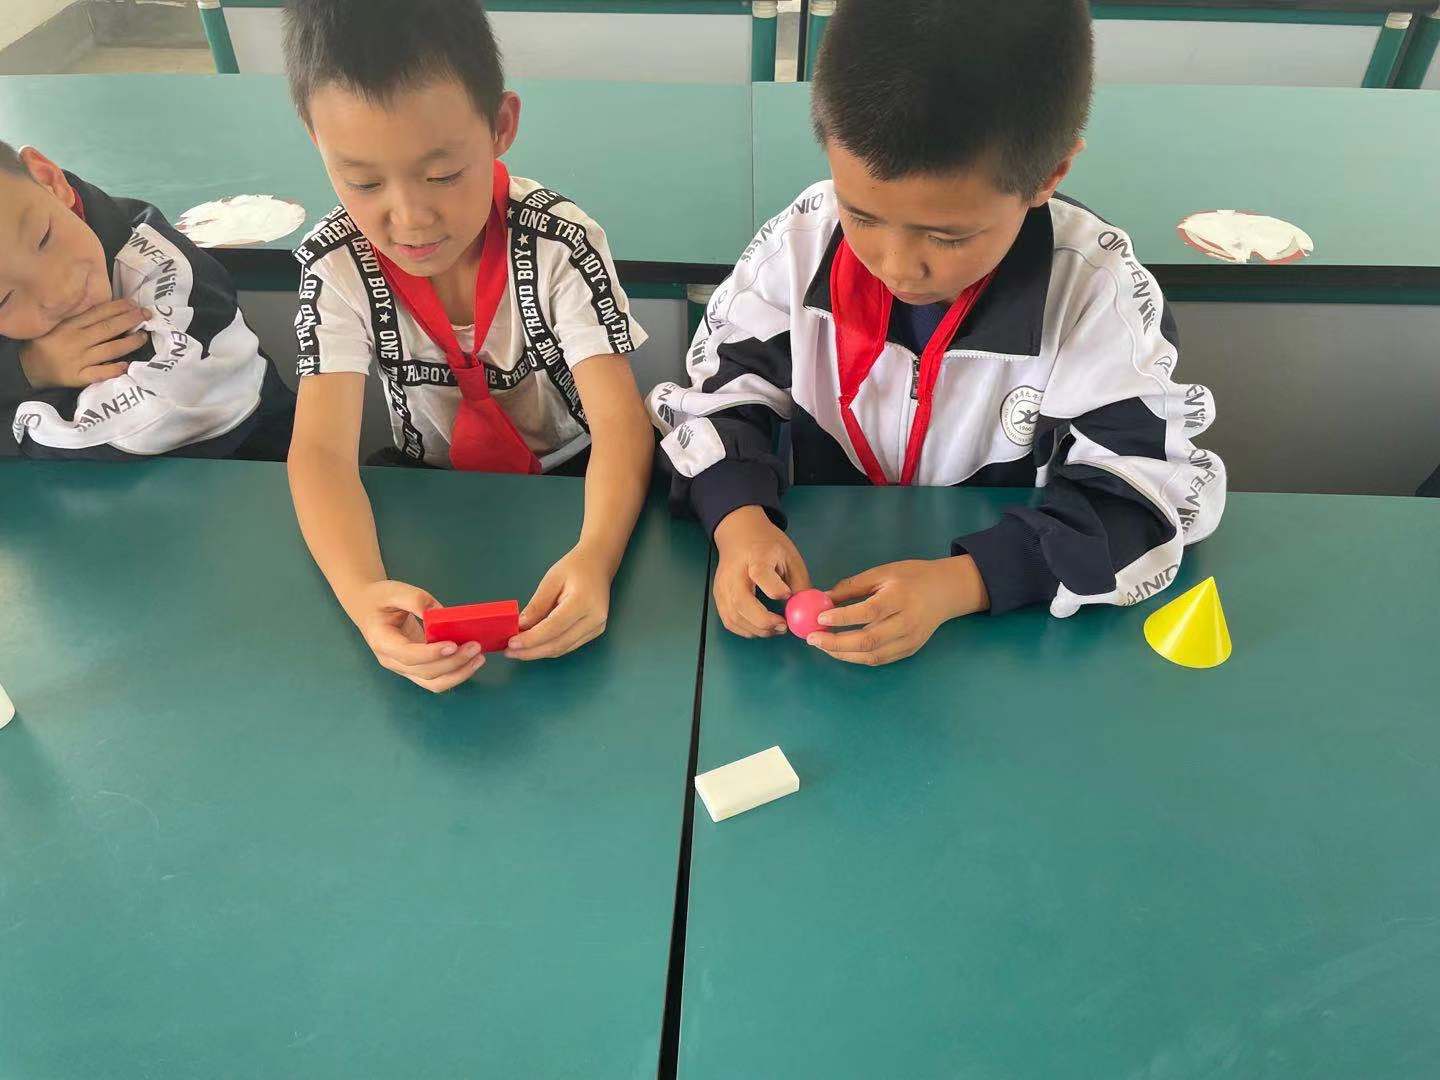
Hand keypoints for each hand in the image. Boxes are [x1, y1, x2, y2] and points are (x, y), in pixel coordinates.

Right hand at [18, 299, 149, 389]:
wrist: (29, 367)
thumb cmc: (49, 343)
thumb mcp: (60, 325)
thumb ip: (82, 320)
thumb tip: (113, 311)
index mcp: (71, 325)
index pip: (99, 313)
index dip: (119, 308)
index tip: (135, 304)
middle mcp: (76, 340)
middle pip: (108, 329)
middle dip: (130, 320)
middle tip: (147, 315)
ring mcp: (78, 360)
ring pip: (109, 350)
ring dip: (129, 343)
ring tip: (143, 337)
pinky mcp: (78, 377)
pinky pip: (99, 373)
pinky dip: (113, 370)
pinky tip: (126, 365)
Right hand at [343, 580, 484, 691]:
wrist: (368, 607)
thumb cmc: (379, 598)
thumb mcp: (394, 590)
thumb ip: (415, 599)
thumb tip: (440, 613)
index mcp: (383, 641)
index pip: (408, 655)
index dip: (431, 653)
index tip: (453, 645)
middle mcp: (392, 660)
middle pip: (425, 672)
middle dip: (453, 663)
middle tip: (475, 646)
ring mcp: (404, 668)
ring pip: (433, 683)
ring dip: (458, 674)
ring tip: (479, 658)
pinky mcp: (416, 668)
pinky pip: (436, 679)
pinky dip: (455, 674)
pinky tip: (471, 661)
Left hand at [505, 546, 612, 660]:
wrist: (599, 564)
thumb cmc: (574, 567)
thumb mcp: (551, 580)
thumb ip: (536, 606)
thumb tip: (520, 627)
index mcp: (583, 602)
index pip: (553, 627)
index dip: (531, 639)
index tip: (511, 643)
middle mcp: (594, 619)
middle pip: (558, 644)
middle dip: (531, 651)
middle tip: (509, 651)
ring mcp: (597, 628)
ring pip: (563, 649)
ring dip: (538, 652)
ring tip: (517, 650)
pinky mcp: (594, 632)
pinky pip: (568, 645)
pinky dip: (549, 647)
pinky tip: (534, 645)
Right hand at [712, 505, 811, 637]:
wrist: (739, 534)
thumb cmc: (768, 545)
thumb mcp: (790, 557)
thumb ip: (799, 582)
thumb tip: (805, 610)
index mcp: (756, 557)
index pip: (760, 574)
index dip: (775, 590)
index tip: (787, 596)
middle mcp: (734, 573)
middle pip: (741, 602)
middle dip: (764, 621)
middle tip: (783, 626)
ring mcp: (723, 586)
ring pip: (733, 617)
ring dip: (756, 630)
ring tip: (775, 628)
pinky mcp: (718, 597)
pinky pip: (729, 621)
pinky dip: (746, 630)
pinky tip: (761, 628)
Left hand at [806, 556, 988, 665]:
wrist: (946, 591)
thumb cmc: (912, 577)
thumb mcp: (882, 573)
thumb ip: (852, 587)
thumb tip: (822, 598)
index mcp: (900, 598)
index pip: (868, 612)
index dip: (842, 617)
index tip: (819, 618)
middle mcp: (906, 623)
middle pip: (868, 640)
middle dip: (835, 643)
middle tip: (812, 638)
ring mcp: (910, 640)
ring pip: (871, 656)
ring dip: (842, 654)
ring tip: (822, 645)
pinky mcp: (909, 650)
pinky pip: (879, 659)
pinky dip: (857, 658)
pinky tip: (841, 650)